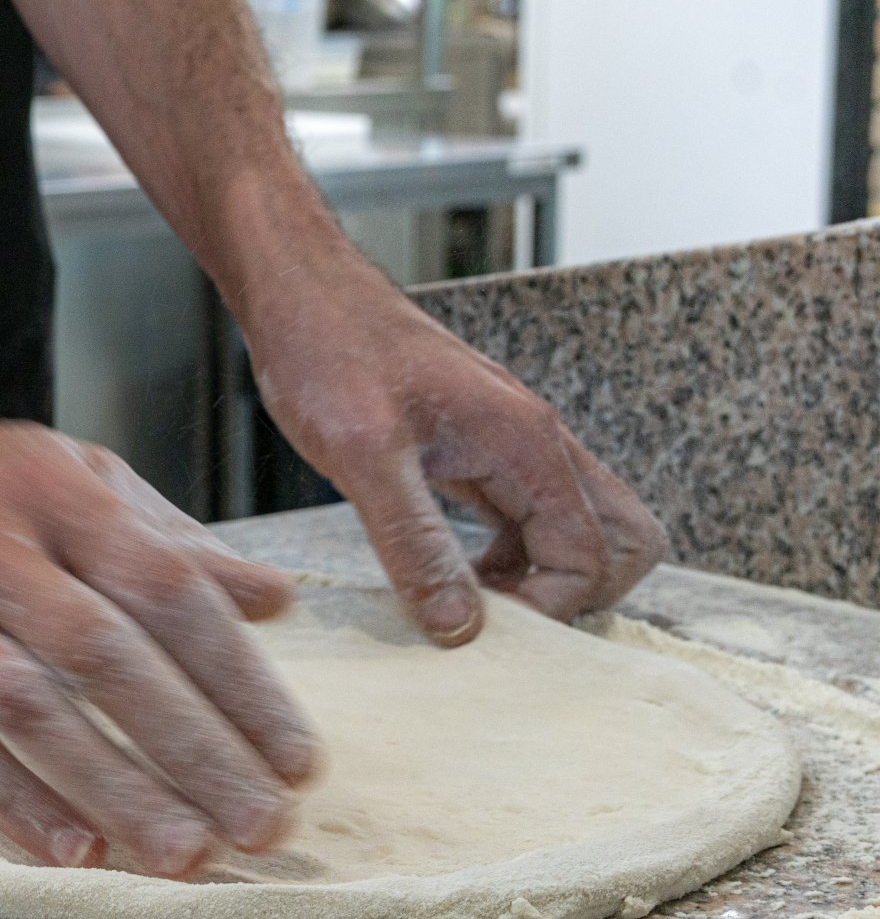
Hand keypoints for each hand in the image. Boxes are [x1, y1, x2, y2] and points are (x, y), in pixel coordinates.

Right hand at [0, 399, 320, 877]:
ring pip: (27, 705)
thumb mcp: (66, 475)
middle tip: (264, 826)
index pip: (166, 590)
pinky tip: (74, 851)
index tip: (295, 756)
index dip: (238, 678)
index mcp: (55, 495)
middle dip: (195, 748)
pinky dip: (9, 799)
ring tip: (186, 856)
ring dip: (114, 786)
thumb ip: (169, 538)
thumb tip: (273, 600)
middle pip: (106, 656)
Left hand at [235, 235, 666, 642]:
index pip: (591, 554)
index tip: (476, 626)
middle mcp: (534, 442)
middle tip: (495, 621)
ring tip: (459, 604)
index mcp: (526, 441)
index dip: (547, 606)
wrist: (299, 292)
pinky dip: (504, 560)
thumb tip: (459, 626)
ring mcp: (508, 446)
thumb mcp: (362, 454)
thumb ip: (414, 540)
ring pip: (572, 530)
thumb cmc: (328, 349)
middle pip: (618, 539)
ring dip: (536, 580)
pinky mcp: (474, 452)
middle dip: (577, 594)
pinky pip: (521, 519)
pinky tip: (442, 573)